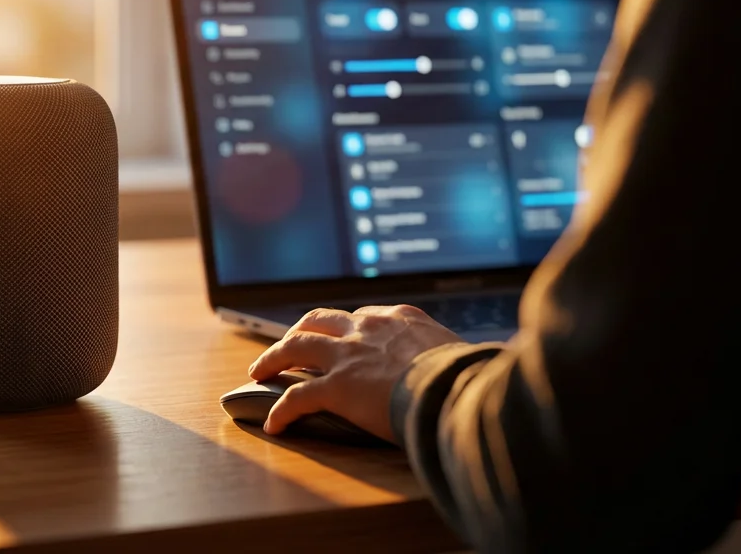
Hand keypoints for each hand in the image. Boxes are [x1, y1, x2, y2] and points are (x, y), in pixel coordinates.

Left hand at [248, 305, 464, 441]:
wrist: (455, 390)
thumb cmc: (468, 377)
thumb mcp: (461, 354)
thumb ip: (451, 357)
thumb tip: (481, 366)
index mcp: (399, 318)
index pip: (361, 316)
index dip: (343, 327)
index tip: (338, 336)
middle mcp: (367, 329)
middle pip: (318, 321)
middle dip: (297, 331)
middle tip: (286, 346)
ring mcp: (348, 356)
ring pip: (295, 347)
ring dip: (272, 358)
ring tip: (258, 373)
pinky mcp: (335, 388)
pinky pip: (296, 397)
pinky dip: (281, 411)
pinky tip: (274, 425)